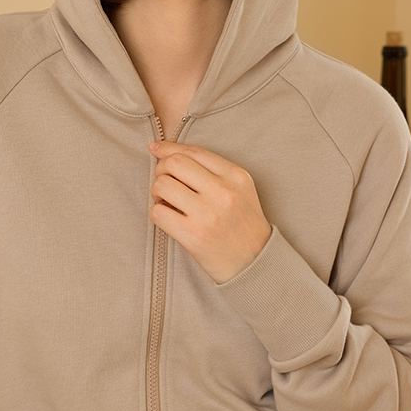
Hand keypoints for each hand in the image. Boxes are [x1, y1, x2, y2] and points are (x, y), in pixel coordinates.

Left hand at [149, 141, 271, 284]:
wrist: (254, 263)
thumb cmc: (242, 224)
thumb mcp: (241, 189)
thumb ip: (212, 169)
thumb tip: (164, 150)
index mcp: (236, 176)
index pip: (193, 151)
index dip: (169, 147)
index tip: (156, 149)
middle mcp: (223, 191)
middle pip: (174, 163)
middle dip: (161, 170)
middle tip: (166, 184)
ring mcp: (208, 214)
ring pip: (162, 185)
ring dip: (157, 192)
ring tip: (168, 202)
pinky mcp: (193, 236)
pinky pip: (157, 212)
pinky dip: (157, 213)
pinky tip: (169, 218)